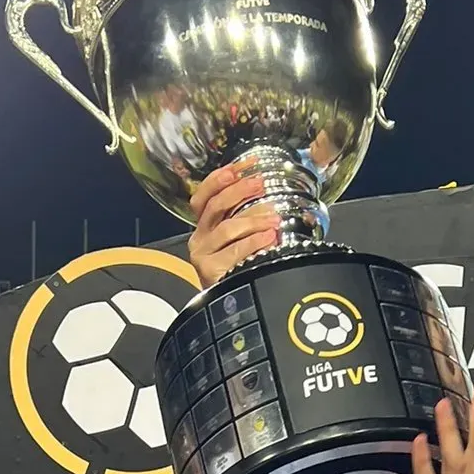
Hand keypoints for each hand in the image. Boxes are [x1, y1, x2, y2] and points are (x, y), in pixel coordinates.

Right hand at [187, 159, 279, 287]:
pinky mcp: (210, 270)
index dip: (222, 177)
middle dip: (239, 191)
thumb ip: (247, 219)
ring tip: (274, 218)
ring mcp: (203, 253)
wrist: (230, 307)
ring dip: (254, 219)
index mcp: (204, 225)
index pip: (205, 194)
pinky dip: (254, 242)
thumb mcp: (241, 240)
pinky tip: (270, 238)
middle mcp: (200, 237)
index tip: (244, 165)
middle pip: (215, 205)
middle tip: (260, 183)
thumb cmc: (240, 269)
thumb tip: (271, 199)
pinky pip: (235, 250)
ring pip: (227, 227)